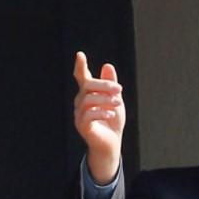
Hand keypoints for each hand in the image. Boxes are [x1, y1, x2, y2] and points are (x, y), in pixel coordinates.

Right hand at [72, 51, 125, 184]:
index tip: (80, 55)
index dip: (80, 66)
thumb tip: (107, 66)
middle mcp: (80, 102)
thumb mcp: (115, 100)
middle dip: (104, 85)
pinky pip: (88, 115)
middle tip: (119, 89)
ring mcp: (79, 114)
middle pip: (87, 86)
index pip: (82, 77)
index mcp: (88, 94)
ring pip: (88, 99)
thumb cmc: (112, 121)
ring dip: (105, 99)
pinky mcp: (81, 126)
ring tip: (117, 104)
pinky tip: (111, 114)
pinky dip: (101, 112)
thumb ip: (111, 84)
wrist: (112, 143)